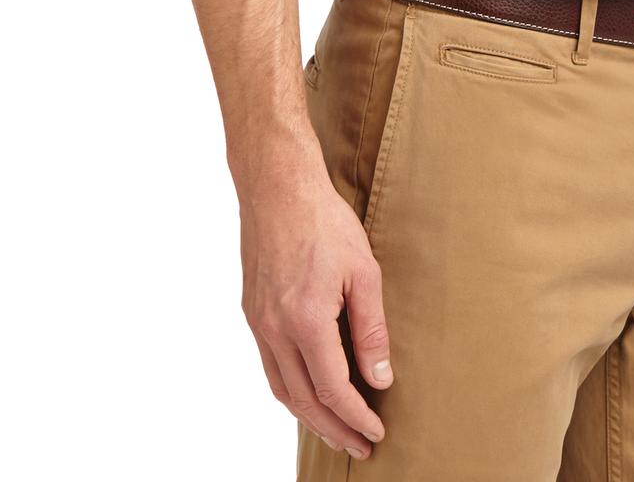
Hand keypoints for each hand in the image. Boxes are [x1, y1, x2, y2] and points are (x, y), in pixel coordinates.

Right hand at [238, 155, 393, 459]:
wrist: (278, 187)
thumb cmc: (325, 221)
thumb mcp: (364, 271)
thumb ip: (372, 329)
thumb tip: (381, 378)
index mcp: (304, 320)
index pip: (333, 389)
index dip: (356, 416)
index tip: (376, 432)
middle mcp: (274, 329)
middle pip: (304, 400)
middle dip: (334, 428)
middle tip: (360, 446)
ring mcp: (258, 322)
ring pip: (281, 389)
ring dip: (309, 417)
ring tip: (336, 430)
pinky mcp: (252, 311)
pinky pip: (269, 366)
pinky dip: (290, 390)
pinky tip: (308, 392)